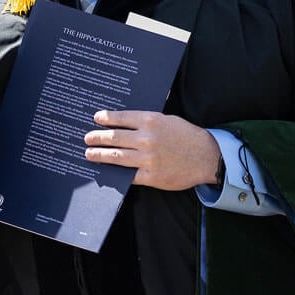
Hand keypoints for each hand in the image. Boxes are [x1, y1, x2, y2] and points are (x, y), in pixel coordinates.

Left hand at [83, 110, 221, 190]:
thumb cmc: (188, 136)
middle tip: (87, 137)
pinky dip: (116, 173)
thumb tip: (125, 123)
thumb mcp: (169, 120)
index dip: (107, 118)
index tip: (97, 118)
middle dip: (97, 137)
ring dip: (100, 155)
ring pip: (116, 157)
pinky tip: (107, 172)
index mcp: (152, 121)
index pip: (122, 118)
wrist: (207, 157)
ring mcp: (148, 158)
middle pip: (115, 138)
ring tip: (89, 153)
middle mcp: (147, 138)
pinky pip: (128, 175)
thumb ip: (148, 122)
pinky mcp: (151, 176)